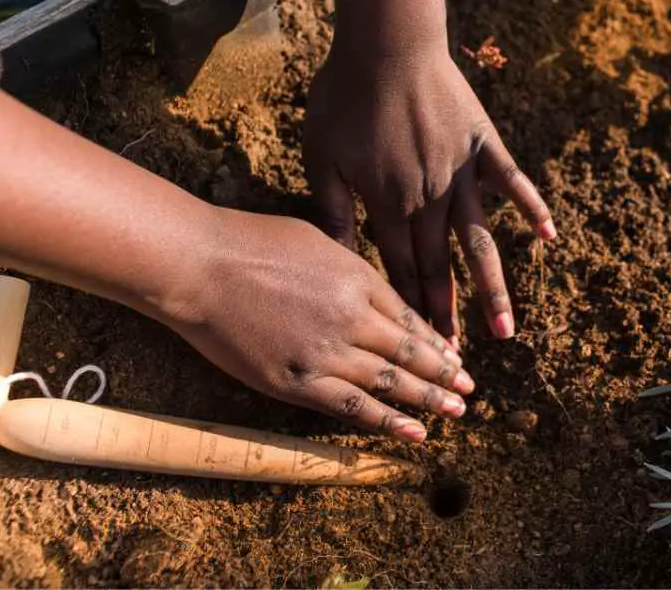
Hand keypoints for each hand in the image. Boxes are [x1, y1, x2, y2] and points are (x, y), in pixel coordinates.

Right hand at [161, 206, 473, 441]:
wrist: (201, 266)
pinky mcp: (296, 382)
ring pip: (389, 382)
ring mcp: (326, 352)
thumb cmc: (249, 243)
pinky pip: (351, 406)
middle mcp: (352, 317)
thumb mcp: (314, 238)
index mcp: (357, 277)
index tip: (454, 355)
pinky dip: (386, 420)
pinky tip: (414, 432)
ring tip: (456, 411)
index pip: (407, 317)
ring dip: (427, 398)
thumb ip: (349, 266)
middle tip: (470, 388)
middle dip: (443, 372)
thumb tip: (370, 287)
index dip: (434, 340)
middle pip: (408, 352)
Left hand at [303, 39, 555, 346]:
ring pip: (478, 242)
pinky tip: (550, 239)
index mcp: (387, 204)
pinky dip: (532, 209)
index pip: (398, 271)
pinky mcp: (483, 144)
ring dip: (491, 289)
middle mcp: (429, 199)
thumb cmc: (344, 96)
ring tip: (506, 331)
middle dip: (445, 316)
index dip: (407, 311)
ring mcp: (460, 173)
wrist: (385, 43)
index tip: (416, 350)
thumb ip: (331, 209)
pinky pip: (512, 182)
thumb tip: (337, 256)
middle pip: (438, 268)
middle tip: (454, 361)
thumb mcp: (321, 155)